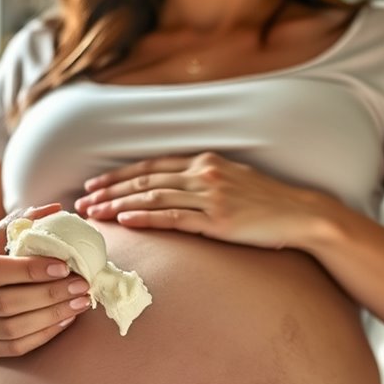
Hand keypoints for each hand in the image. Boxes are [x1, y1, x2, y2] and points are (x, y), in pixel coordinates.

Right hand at [0, 204, 91, 357]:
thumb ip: (21, 224)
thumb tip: (56, 209)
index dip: (32, 270)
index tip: (65, 266)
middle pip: (7, 302)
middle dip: (50, 294)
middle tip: (82, 285)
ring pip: (14, 328)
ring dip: (53, 316)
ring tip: (81, 302)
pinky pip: (16, 347)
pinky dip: (44, 334)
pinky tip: (66, 320)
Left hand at [74, 152, 326, 248]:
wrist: (301, 214)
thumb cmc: (267, 201)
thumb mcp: (233, 179)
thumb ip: (203, 179)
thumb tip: (174, 188)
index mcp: (204, 161)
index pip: (151, 167)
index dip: (118, 175)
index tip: (94, 184)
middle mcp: (203, 174)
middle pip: (144, 181)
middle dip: (108, 191)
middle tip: (82, 202)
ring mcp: (210, 196)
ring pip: (153, 199)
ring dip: (118, 206)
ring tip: (94, 214)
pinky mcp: (217, 220)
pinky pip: (174, 218)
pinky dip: (146, 219)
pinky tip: (125, 222)